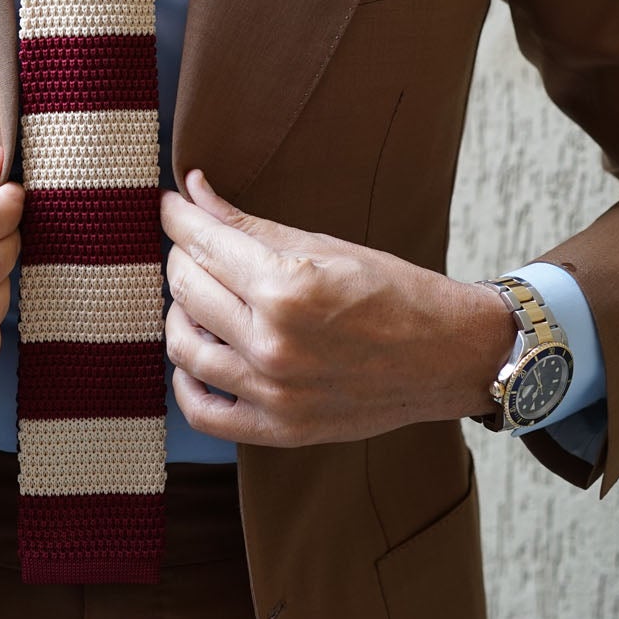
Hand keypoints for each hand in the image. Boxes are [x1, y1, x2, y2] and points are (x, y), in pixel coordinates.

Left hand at [158, 169, 515, 445]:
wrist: (450, 357)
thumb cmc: (394, 292)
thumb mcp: (323, 245)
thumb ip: (248, 223)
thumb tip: (192, 190)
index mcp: (287, 289)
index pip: (202, 244)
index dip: (176, 216)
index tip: (168, 204)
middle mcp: (274, 345)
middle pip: (186, 289)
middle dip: (180, 256)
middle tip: (192, 243)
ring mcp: (274, 393)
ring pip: (183, 345)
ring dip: (180, 311)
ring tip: (200, 295)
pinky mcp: (280, 429)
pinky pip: (202, 412)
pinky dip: (186, 380)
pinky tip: (198, 355)